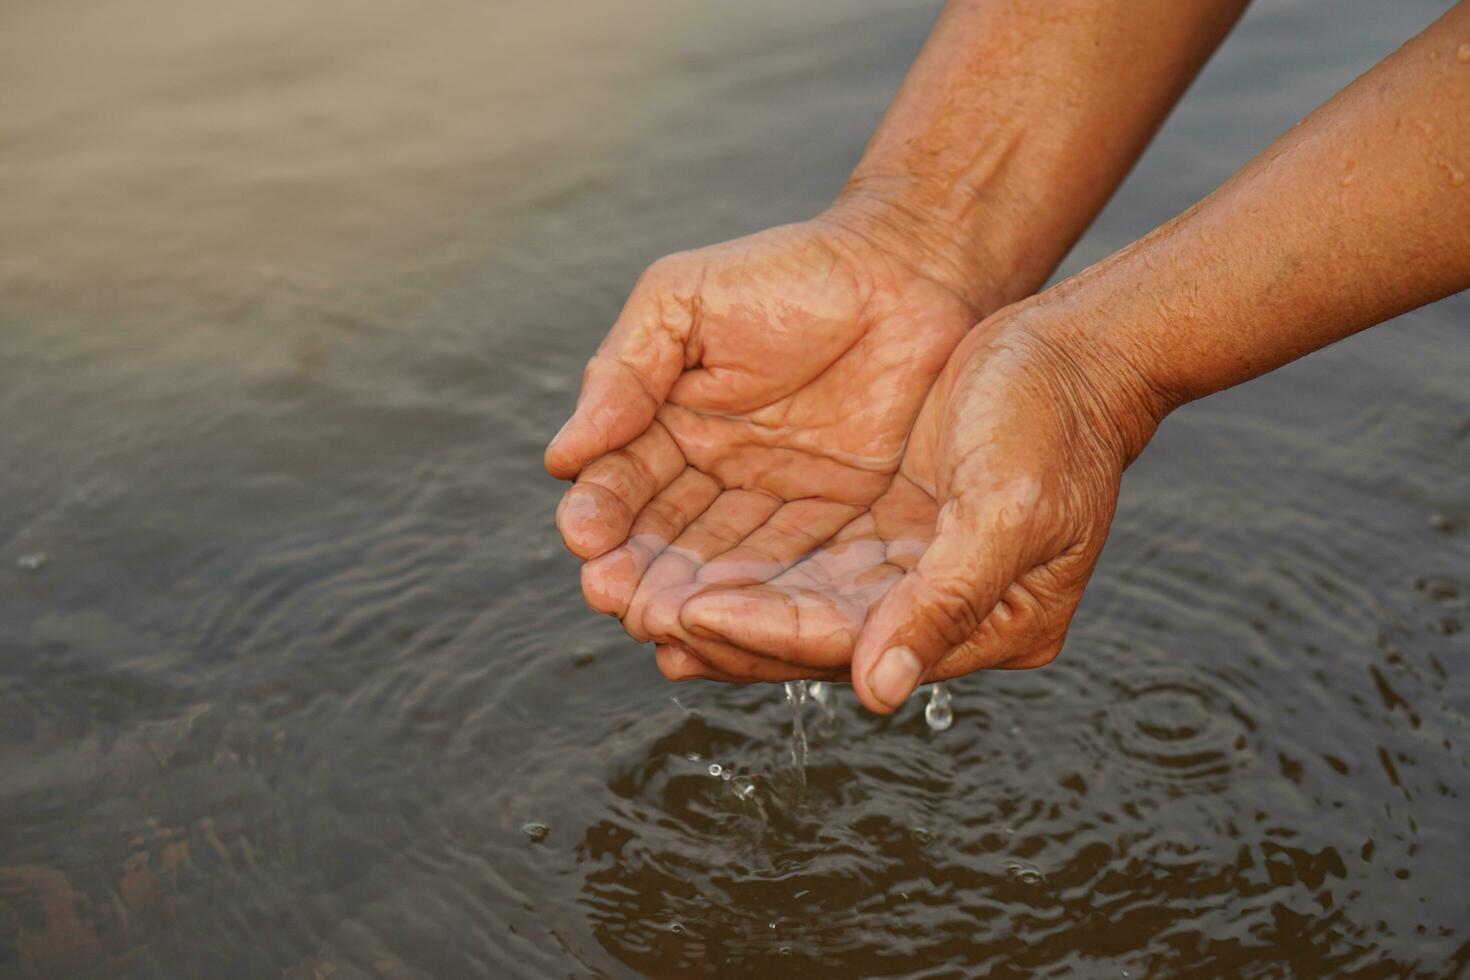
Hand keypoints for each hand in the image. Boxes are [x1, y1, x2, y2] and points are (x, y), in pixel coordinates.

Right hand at [545, 207, 986, 667]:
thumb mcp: (685, 301)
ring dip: (690, 598)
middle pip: (662, 538)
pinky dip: (762, 599)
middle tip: (614, 599)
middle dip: (635, 572)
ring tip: (663, 625)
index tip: (583, 538)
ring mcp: (772, 500)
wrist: (909, 270)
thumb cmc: (790, 272)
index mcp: (665, 423)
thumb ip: (624, 372)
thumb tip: (562, 455)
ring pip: (720, 563)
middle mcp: (712, 472)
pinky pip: (794, 566)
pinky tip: (733, 623)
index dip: (599, 512)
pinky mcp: (835, 519)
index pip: (620, 481)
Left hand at [671, 306, 1165, 711]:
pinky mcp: (890, 534)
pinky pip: (803, 563)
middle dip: (723, 627)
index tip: (687, 616)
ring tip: (635, 596)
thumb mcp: (1008, 511)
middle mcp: (944, 613)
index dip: (767, 633)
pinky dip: (743, 566)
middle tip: (633, 612)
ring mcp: (914, 574)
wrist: (1076, 350)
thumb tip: (877, 693)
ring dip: (719, 600)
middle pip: (816, 637)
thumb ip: (944, 603)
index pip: (855, 644)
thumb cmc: (1056, 421)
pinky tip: (683, 569)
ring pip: (798, 602)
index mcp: (992, 625)